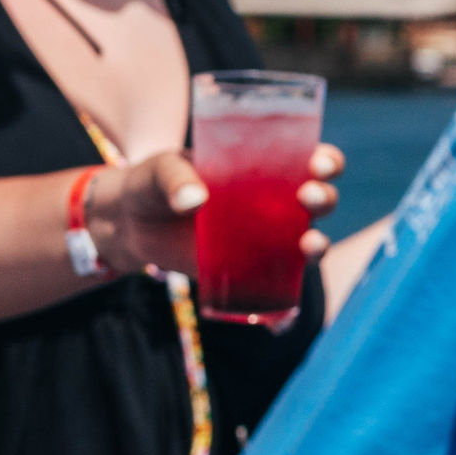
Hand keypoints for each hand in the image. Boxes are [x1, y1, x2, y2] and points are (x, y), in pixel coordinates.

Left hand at [94, 144, 346, 278]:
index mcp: (264, 165)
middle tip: (307, 197)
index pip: (309, 159)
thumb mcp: (161, 171)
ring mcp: (264, 235)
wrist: (129, 225)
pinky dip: (289, 287)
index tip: (320, 164)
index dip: (326, 161)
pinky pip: (279, 277)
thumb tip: (195, 201)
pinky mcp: (247, 266)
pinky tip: (290, 295)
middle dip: (324, 198)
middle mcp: (274, 199)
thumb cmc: (152, 184)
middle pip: (317, 199)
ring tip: (308, 246)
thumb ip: (177, 179)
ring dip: (317, 243)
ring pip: (307, 238)